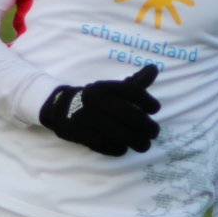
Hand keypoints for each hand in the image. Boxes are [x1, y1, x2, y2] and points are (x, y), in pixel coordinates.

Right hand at [38, 64, 160, 156]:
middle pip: (126, 113)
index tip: (155, 110)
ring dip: (134, 140)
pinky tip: (124, 148)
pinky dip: (116, 148)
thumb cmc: (96, 99)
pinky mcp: (80, 132)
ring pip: (115, 131)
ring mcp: (87, 116)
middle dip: (145, 125)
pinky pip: (102, 143)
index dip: (146, 100)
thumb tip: (154, 68)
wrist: (62, 107)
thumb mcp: (113, 88)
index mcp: (105, 86)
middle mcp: (96, 99)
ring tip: (144, 145)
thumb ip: (135, 82)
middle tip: (154, 133)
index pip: (130, 90)